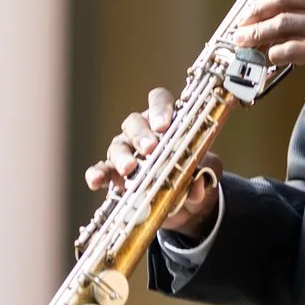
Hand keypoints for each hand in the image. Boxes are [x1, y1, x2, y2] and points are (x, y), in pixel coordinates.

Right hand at [84, 87, 220, 238]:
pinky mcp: (114, 175)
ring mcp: (126, 152)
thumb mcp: (208, 170)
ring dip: (122, 156)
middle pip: (135, 122)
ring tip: (129, 169)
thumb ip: (208, 170)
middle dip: (141, 134)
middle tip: (150, 149)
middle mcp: (142, 132)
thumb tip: (199, 185)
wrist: (185, 204)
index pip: (159, 100)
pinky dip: (97, 174)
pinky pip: (101, 170)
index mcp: (166, 121)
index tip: (164, 125)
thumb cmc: (194, 173)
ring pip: (117, 145)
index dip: (160, 108)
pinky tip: (96, 181)